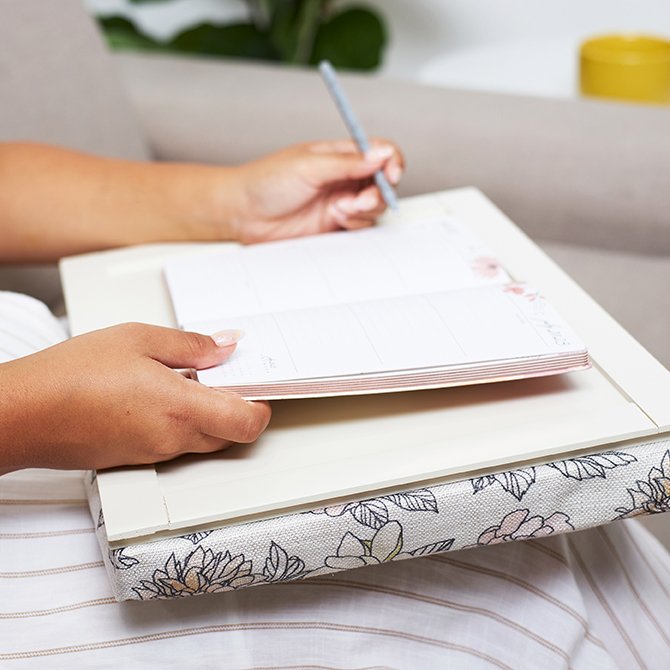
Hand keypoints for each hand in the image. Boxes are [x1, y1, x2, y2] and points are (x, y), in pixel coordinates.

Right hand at [0, 324, 270, 472]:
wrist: (24, 413)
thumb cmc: (72, 374)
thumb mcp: (139, 338)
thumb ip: (191, 345)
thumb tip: (226, 346)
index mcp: (181, 407)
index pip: (248, 423)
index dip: (262, 405)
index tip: (259, 383)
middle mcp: (174, 438)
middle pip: (232, 433)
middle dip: (238, 406)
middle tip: (224, 375)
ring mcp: (156, 453)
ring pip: (206, 440)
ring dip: (210, 414)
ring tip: (185, 379)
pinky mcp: (138, 458)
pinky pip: (178, 444)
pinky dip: (184, 423)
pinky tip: (160, 395)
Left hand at [227, 139, 404, 242]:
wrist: (243, 214)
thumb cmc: (265, 182)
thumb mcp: (309, 165)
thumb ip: (348, 162)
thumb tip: (380, 153)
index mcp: (339, 155)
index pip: (379, 151)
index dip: (391, 161)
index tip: (390, 173)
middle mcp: (343, 177)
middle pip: (383, 182)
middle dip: (380, 191)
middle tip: (361, 199)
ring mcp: (340, 202)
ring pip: (375, 206)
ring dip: (367, 209)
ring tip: (343, 210)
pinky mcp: (334, 226)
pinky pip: (361, 226)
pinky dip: (357, 224)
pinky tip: (339, 220)